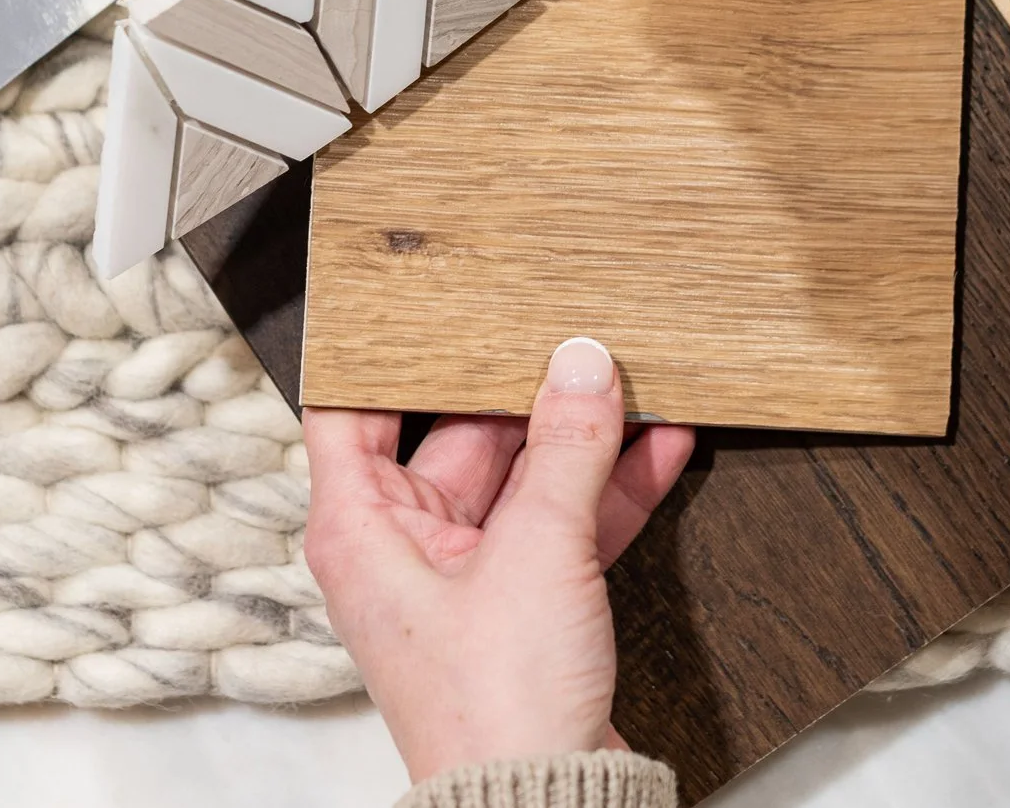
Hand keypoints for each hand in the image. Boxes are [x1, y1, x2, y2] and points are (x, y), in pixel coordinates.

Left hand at [302, 338, 698, 782]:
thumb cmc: (495, 711)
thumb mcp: (539, 553)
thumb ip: (567, 449)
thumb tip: (583, 364)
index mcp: (362, 527)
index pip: (351, 409)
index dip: (389, 353)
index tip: (437, 297)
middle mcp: (405, 547)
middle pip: (458, 433)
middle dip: (522, 389)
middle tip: (569, 328)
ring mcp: (468, 576)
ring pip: (523, 478)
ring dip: (578, 437)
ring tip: (631, 377)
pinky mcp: (525, 605)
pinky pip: (562, 524)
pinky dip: (606, 489)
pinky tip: (658, 445)